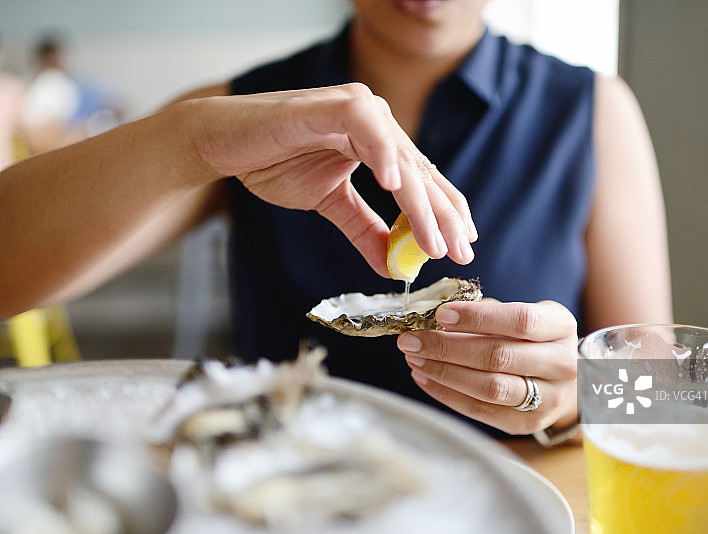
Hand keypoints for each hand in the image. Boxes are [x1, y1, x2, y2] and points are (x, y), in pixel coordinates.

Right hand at [189, 83, 477, 276]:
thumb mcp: (330, 204)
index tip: (463, 248)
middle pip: (421, 172)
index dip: (445, 214)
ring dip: (420, 201)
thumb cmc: (273, 162)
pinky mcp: (331, 103)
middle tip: (460, 253)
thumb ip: (364, 230)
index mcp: (380, 142)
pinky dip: (382, 153)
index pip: (423, 181)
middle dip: (444, 217)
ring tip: (435, 240)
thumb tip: (394, 268)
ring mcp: (356, 108)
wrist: (223, 143)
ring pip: (401, 157)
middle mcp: (377, 121)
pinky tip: (396, 185)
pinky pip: (366, 127)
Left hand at [397, 299, 578, 434]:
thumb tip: (438, 316)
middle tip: (412, 339)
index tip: (441, 314)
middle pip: (499, 356)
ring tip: (415, 359)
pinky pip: (482, 410)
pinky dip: (448, 394)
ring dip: (445, 372)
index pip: (520, 321)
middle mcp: (562, 364)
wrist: (565, 381)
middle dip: (448, 347)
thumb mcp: (524, 314)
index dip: (478, 318)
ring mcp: (549, 398)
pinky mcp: (529, 423)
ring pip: (490, 387)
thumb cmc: (533, 340)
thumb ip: (488, 313)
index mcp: (561, 326)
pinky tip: (425, 378)